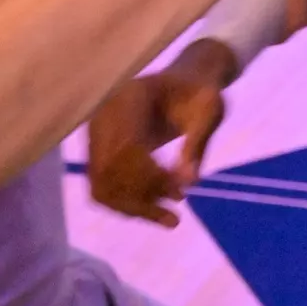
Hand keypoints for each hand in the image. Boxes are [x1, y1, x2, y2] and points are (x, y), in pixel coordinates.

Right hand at [87, 38, 235, 227]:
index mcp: (131, 97)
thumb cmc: (200, 94)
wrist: (184, 86)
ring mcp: (96, 136)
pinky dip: (127, 205)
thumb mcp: (211, 111)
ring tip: (170, 219)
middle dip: (142, 198)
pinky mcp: (97, 153)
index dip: (150, 175)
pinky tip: (156, 212)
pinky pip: (102, 187)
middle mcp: (104, 117)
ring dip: (134, 208)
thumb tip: (189, 182)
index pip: (127, 146)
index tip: (180, 192)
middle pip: (108, 170)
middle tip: (176, 214)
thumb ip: (199, 142)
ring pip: (102, 185)